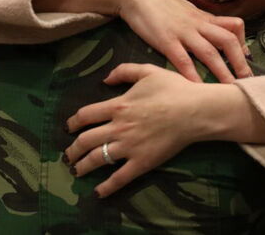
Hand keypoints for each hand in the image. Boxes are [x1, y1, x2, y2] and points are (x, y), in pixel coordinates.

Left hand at [63, 63, 221, 196]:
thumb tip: (104, 79)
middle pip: (85, 140)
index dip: (73, 122)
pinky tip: (98, 192)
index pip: (86, 116)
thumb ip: (124, 71)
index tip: (69, 128)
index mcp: (118, 106)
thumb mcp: (148, 71)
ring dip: (82, 167)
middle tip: (68, 155)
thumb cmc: (174, 89)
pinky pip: (119, 178)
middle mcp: (118, 127)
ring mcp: (128, 146)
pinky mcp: (141, 162)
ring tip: (76, 171)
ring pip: (96, 159)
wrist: (195, 111)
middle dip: (72, 150)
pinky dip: (106, 187)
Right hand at [111, 0, 250, 82]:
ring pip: (209, 52)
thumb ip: (201, 21)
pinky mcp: (166, 40)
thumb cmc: (161, 5)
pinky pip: (182, 60)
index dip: (243, 43)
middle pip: (228, 40)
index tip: (246, 60)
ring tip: (230, 89)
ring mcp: (183, 32)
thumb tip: (214, 31)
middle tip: (247, 80)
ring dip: (222, 72)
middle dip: (240, 62)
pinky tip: (197, 89)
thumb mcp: (187, 9)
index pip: (234, 25)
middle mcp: (198, 24)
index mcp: (204, 18)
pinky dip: (192, 75)